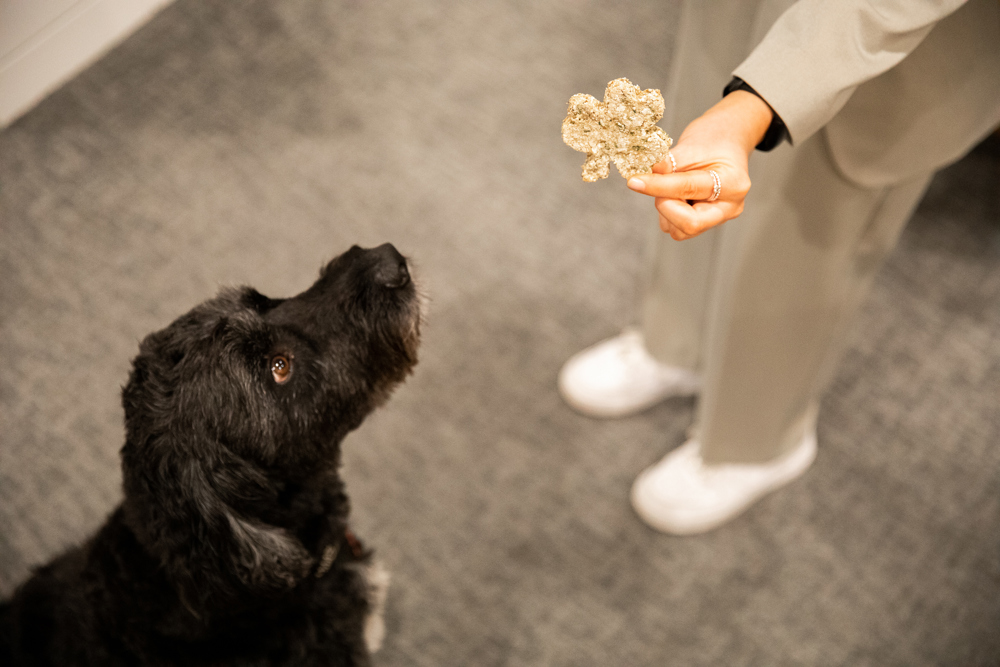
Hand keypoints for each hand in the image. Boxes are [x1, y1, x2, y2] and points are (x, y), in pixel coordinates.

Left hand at [626, 91, 773, 239]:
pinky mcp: (704, 223)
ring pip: (680, 230)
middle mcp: (729, 207)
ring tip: (671, 184)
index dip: (658, 186)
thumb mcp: (690, 146)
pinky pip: (677, 228)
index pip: (689, 189)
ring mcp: (718, 218)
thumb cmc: (713, 139)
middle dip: (666, 206)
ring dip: (665, 209)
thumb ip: (667, 165)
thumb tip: (639, 178)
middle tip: (657, 184)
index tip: (635, 181)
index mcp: (732, 184)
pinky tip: (675, 193)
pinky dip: (668, 212)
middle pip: (690, 225)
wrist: (726, 140)